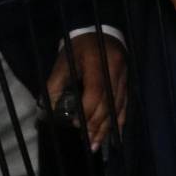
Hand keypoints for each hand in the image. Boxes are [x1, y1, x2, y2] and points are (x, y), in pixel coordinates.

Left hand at [47, 33, 127, 149]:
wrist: (100, 31)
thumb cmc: (78, 48)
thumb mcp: (63, 62)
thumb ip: (55, 84)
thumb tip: (48, 108)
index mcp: (97, 61)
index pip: (96, 90)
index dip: (88, 110)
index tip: (77, 125)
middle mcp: (115, 69)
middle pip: (109, 102)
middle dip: (97, 124)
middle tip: (87, 141)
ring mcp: (124, 76)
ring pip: (118, 106)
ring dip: (107, 127)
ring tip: (96, 144)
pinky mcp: (128, 82)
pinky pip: (125, 105)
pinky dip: (119, 122)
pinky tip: (115, 136)